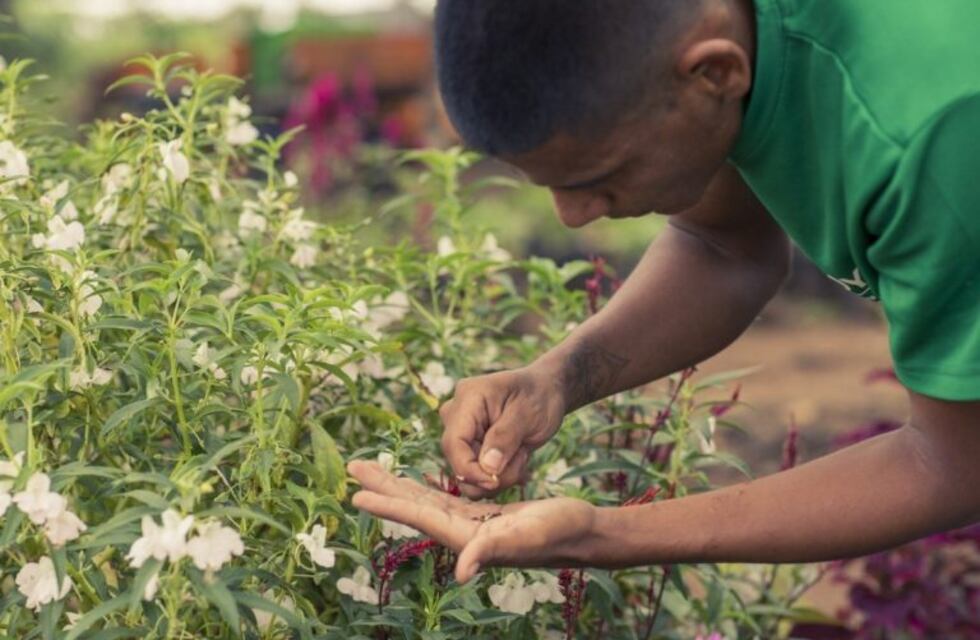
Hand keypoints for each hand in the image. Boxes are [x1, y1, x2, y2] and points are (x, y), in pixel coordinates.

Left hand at [348, 460, 596, 582]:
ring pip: (426, 499)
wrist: (581, 532)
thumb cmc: (558, 533)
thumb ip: (491, 552)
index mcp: (465, 536)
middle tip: (354, 469)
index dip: (387, 504)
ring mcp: (472, 524)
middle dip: (383, 488)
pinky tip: (417, 483)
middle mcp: (462, 532)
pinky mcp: (484, 515)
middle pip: (414, 505)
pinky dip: (426, 487)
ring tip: (375, 471)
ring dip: (399, 485)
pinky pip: (445, 498)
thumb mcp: (526, 537)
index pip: (418, 515)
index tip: (356, 495)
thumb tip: (460, 572)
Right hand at [440, 364, 566, 497]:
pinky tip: (517, 458)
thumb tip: (487, 468)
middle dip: (492, 473)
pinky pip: (477, 475)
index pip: (453, 443)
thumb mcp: (528, 414)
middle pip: (458, 463)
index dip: (469, 470)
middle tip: (523, 459)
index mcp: (468, 398)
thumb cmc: (539, 395)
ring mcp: (460, 432)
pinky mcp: (468, 446)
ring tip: (522, 455)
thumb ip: (506, 438)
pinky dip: (499, 475)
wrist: (545, 391)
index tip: (496, 482)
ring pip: (467, 475)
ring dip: (499, 475)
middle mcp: (455, 415)